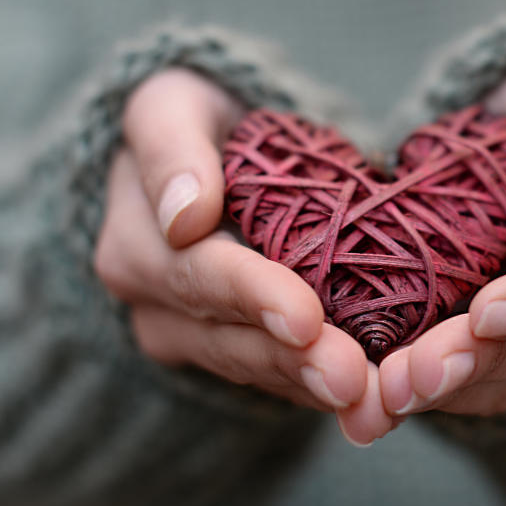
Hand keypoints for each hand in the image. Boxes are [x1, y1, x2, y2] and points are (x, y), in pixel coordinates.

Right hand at [93, 69, 381, 420]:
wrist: (211, 158)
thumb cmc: (198, 121)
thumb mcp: (173, 106)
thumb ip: (171, 148)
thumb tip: (185, 216)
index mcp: (136, 244)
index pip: (199, 275)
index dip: (254, 297)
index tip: (306, 318)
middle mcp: (155, 304)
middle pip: (229, 338)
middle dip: (294, 360)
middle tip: (354, 380)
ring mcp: (190, 337)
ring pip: (255, 369)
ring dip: (311, 385)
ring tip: (369, 399)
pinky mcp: (231, 352)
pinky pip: (275, 378)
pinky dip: (319, 388)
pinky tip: (368, 399)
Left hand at [379, 66, 505, 416]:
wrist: (488, 152)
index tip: (487, 309)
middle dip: (471, 365)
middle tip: (411, 377)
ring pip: (486, 383)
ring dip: (432, 391)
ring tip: (374, 396)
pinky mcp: (473, 354)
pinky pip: (446, 384)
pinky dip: (401, 391)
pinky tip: (357, 398)